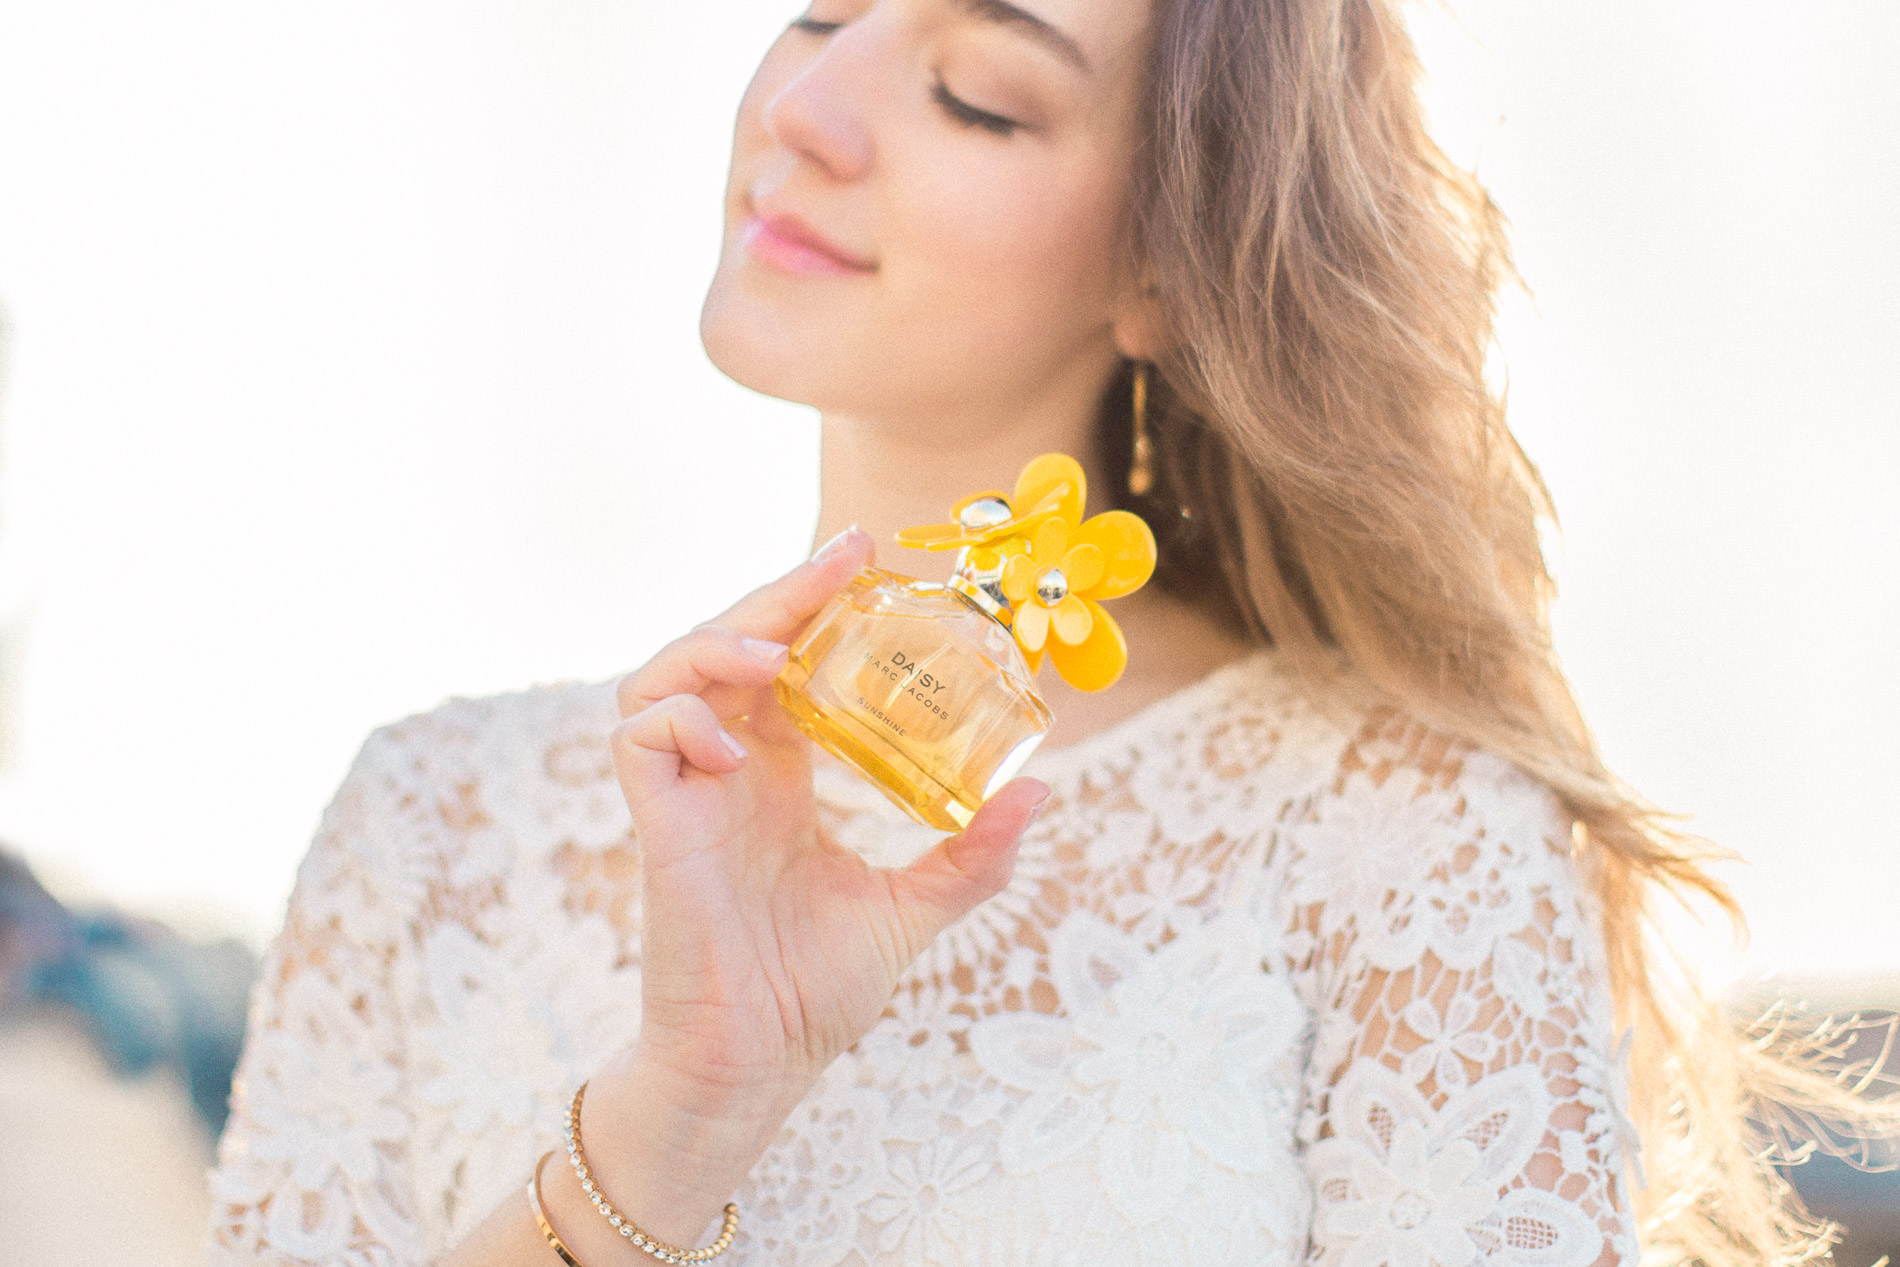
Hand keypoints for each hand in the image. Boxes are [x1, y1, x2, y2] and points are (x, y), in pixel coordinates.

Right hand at [608, 525, 1050, 1103]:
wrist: (758, 1063)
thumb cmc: (815, 992)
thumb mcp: (912, 907)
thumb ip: (973, 854)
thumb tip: (1043, 790)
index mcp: (779, 776)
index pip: (783, 662)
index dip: (815, 607)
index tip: (868, 561)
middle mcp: (728, 770)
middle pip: (728, 646)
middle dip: (779, 593)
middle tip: (845, 557)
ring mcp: (686, 794)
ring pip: (665, 673)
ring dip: (717, 643)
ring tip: (778, 651)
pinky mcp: (655, 827)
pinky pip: (639, 739)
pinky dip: (680, 719)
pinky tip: (735, 739)